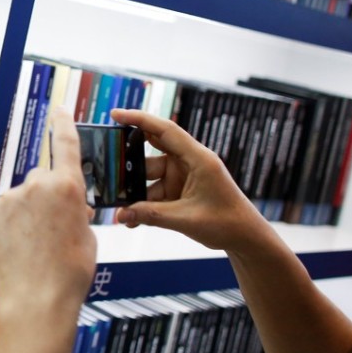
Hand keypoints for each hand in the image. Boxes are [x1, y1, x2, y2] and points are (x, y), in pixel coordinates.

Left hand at [0, 107, 95, 342]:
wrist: (36, 301)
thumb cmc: (67, 274)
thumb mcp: (87, 237)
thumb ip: (76, 211)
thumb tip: (68, 206)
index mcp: (67, 187)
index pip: (65, 144)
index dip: (63, 124)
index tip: (59, 109)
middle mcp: (36, 184)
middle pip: (41, 179)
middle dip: (46, 197)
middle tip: (51, 230)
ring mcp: (9, 197)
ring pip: (20, 198)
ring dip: (26, 214)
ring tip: (33, 247)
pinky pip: (2, 211)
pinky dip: (7, 224)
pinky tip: (16, 247)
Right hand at [111, 108, 272, 255]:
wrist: (245, 238)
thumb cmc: (226, 222)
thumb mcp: (186, 219)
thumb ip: (151, 215)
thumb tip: (121, 215)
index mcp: (198, 158)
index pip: (165, 130)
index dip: (139, 119)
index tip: (116, 114)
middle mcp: (189, 162)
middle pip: (151, 151)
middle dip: (129, 159)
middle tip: (107, 164)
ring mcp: (183, 175)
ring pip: (149, 176)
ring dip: (135, 191)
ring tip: (120, 207)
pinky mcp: (179, 189)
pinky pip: (155, 191)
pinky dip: (144, 203)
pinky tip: (132, 218)